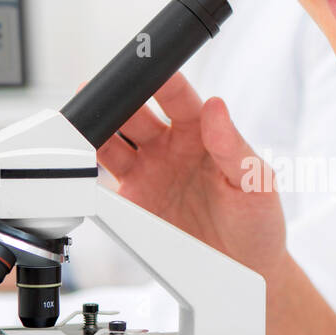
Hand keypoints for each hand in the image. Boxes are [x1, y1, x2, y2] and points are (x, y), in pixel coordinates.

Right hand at [97, 73, 287, 280]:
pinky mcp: (133, 200)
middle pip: (136, 113)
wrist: (245, 271)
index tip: (144, 64)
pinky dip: (86, 166)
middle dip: (116, 100)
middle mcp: (171, 146)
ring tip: (78, 123)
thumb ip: (233, 147)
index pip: (177, 97)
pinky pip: (103, 178)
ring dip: (95, 129)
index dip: (159, 78)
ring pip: (113, 140)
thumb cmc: (258, 223)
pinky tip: (77, 158)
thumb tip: (216, 106)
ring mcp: (149, 171)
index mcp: (202, 133)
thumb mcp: (256, 184)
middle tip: (100, 93)